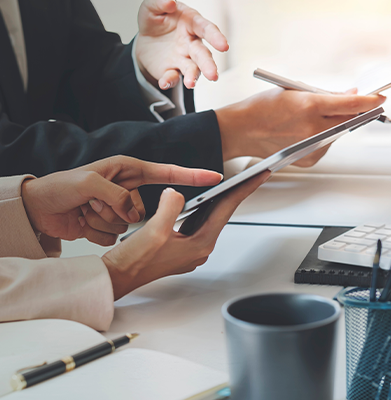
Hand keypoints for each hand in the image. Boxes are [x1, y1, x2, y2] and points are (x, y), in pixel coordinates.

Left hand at [21, 156, 221, 244]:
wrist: (35, 209)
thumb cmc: (57, 187)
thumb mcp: (89, 183)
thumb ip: (118, 196)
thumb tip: (133, 213)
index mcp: (126, 170)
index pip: (166, 173)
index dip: (191, 176)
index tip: (213, 177)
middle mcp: (124, 189)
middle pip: (145, 207)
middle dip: (120, 211)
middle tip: (93, 204)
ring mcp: (117, 209)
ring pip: (131, 224)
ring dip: (105, 222)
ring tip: (84, 212)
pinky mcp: (109, 225)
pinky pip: (117, 235)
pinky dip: (98, 233)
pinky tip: (83, 223)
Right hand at [100, 172, 268, 299]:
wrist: (116, 277)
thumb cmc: (134, 262)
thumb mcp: (154, 230)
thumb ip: (170, 206)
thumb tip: (177, 193)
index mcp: (200, 244)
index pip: (226, 209)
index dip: (243, 189)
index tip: (258, 176)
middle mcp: (199, 248)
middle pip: (221, 213)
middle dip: (235, 193)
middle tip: (250, 175)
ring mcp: (190, 249)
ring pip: (208, 218)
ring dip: (217, 200)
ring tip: (230, 183)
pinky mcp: (179, 247)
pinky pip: (194, 223)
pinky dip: (199, 209)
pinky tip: (198, 200)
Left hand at [135, 0, 228, 88]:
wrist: (145, 39)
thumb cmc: (156, 20)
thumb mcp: (152, 8)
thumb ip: (160, 3)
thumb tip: (170, 2)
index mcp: (191, 24)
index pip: (206, 29)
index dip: (216, 37)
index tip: (223, 46)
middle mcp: (192, 43)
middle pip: (203, 54)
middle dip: (209, 65)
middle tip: (213, 75)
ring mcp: (184, 58)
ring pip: (193, 69)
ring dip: (193, 76)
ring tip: (191, 84)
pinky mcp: (173, 70)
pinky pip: (173, 76)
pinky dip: (169, 80)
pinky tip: (165, 82)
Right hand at [214, 88, 385, 165]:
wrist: (241, 130)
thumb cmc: (263, 107)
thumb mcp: (295, 91)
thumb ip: (326, 94)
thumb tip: (351, 95)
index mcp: (309, 106)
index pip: (351, 105)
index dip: (370, 101)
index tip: (380, 97)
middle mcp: (313, 129)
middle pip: (349, 121)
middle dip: (356, 112)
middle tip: (362, 105)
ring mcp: (311, 147)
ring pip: (338, 133)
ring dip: (336, 123)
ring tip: (317, 116)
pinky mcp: (309, 159)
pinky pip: (327, 145)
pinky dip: (324, 136)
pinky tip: (309, 130)